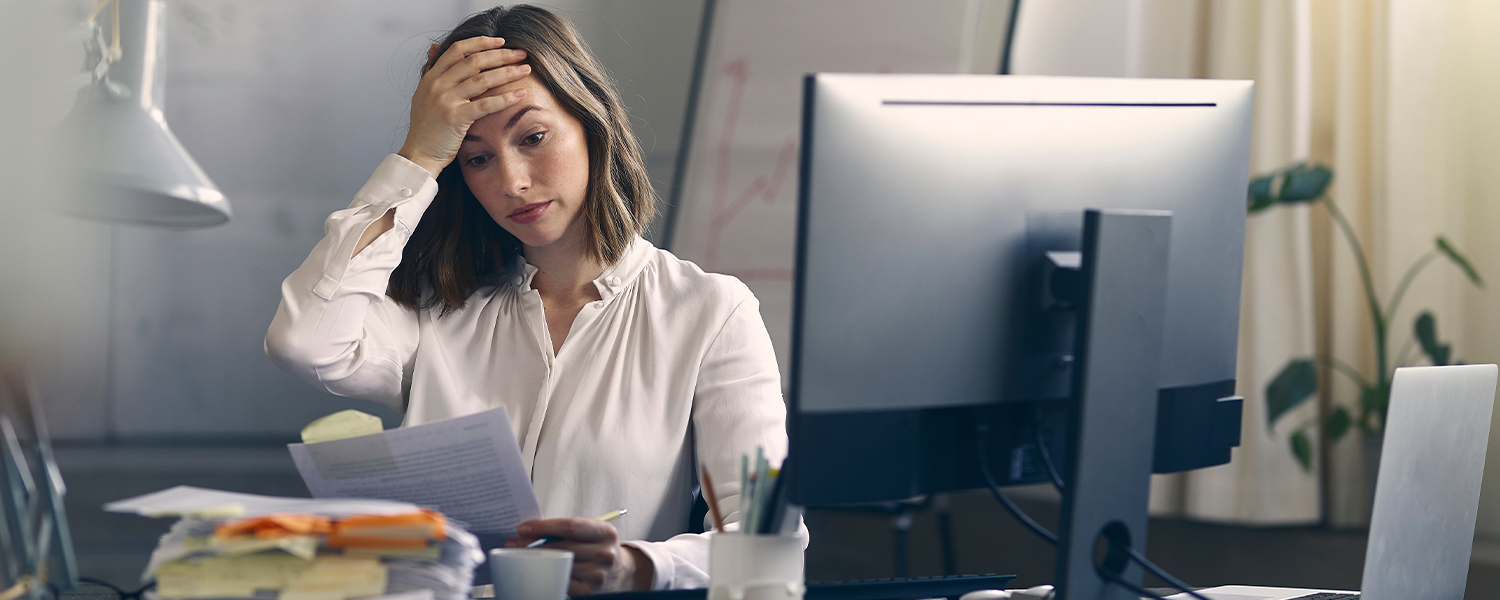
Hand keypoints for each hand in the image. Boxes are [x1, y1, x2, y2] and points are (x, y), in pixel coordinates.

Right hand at [398, 37, 530, 178]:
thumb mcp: (424, 94)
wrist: (418, 154)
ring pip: (482, 79)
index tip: (500, 41)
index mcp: (431, 77)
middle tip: (521, 53)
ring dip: (507, 72)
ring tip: (526, 70)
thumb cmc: (426, 128)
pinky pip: (485, 104)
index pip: (458, 50)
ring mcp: (445, 100)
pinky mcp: (454, 118)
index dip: (481, 42)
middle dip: (501, 55)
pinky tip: (520, 94)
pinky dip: (505, 98)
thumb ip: (432, 71)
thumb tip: (435, 47)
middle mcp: (437, 85)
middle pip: (474, 61)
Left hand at [507, 518, 653, 594]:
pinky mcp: (589, 591)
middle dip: (532, 544)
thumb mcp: (593, 532)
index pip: (570, 526)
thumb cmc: (599, 548)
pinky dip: (547, 576)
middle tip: (514, 543)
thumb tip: (532, 529)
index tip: (523, 528)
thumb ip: (569, 529)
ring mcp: (598, 574)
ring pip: (559, 565)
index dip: (544, 526)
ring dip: (536, 561)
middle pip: (561, 546)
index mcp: (605, 532)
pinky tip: (538, 572)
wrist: (621, 574)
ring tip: (521, 557)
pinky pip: (562, 582)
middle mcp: (605, 553)